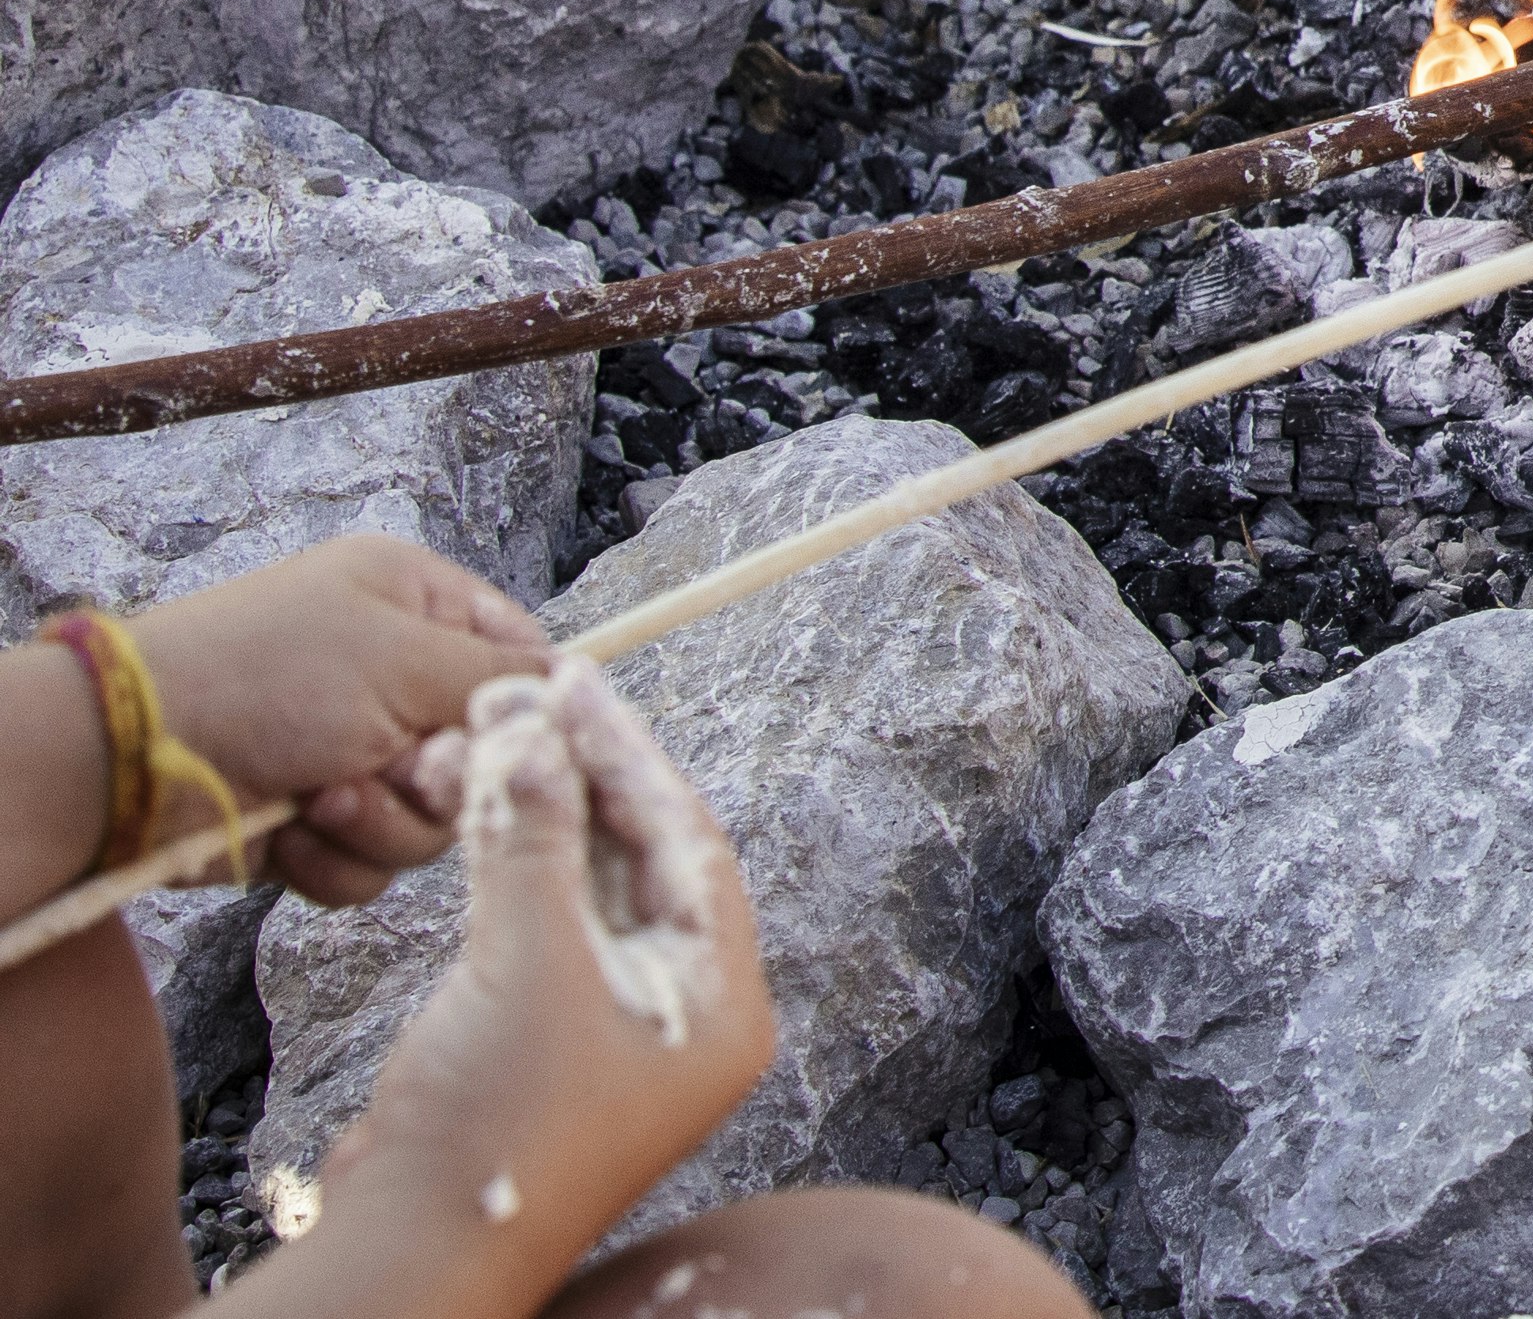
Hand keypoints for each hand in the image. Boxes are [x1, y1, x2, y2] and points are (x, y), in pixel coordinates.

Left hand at [133, 538, 550, 904]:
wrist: (132, 758)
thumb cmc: (268, 676)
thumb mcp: (405, 656)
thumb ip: (504, 676)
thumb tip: (576, 687)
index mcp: (414, 606)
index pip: (520, 656)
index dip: (527, 706)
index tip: (520, 740)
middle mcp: (388, 678)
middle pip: (479, 755)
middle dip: (436, 777)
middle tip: (397, 767)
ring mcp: (348, 753)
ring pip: (428, 821)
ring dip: (380, 820)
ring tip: (322, 796)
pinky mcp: (313, 824)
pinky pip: (371, 864)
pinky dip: (337, 857)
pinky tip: (293, 830)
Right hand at [305, 663, 774, 1301]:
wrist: (410, 1248)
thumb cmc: (495, 1121)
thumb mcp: (528, 959)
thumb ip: (535, 834)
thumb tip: (527, 722)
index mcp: (723, 1004)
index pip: (689, 843)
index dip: (630, 755)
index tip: (573, 684)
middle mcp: (684, 1014)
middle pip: (638, 858)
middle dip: (575, 776)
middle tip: (518, 698)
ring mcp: (613, 1030)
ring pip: (580, 886)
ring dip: (529, 812)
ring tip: (472, 737)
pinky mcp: (543, 1042)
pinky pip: (537, 924)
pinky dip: (504, 864)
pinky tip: (470, 807)